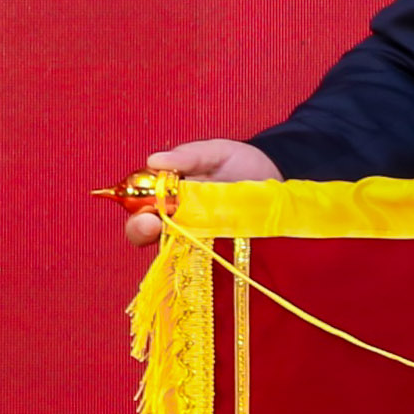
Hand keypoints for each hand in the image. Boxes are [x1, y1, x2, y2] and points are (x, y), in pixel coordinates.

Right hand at [122, 136, 279, 245]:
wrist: (276, 175)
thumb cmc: (237, 163)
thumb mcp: (214, 153)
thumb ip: (188, 156)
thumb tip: (153, 160)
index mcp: (166, 197)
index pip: (139, 214)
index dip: (136, 220)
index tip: (146, 217)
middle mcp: (177, 222)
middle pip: (150, 237)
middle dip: (146, 234)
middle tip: (154, 226)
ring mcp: (201, 238)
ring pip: (178, 252)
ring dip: (177, 248)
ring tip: (186, 238)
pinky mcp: (225, 249)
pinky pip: (212, 260)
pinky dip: (211, 258)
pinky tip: (216, 251)